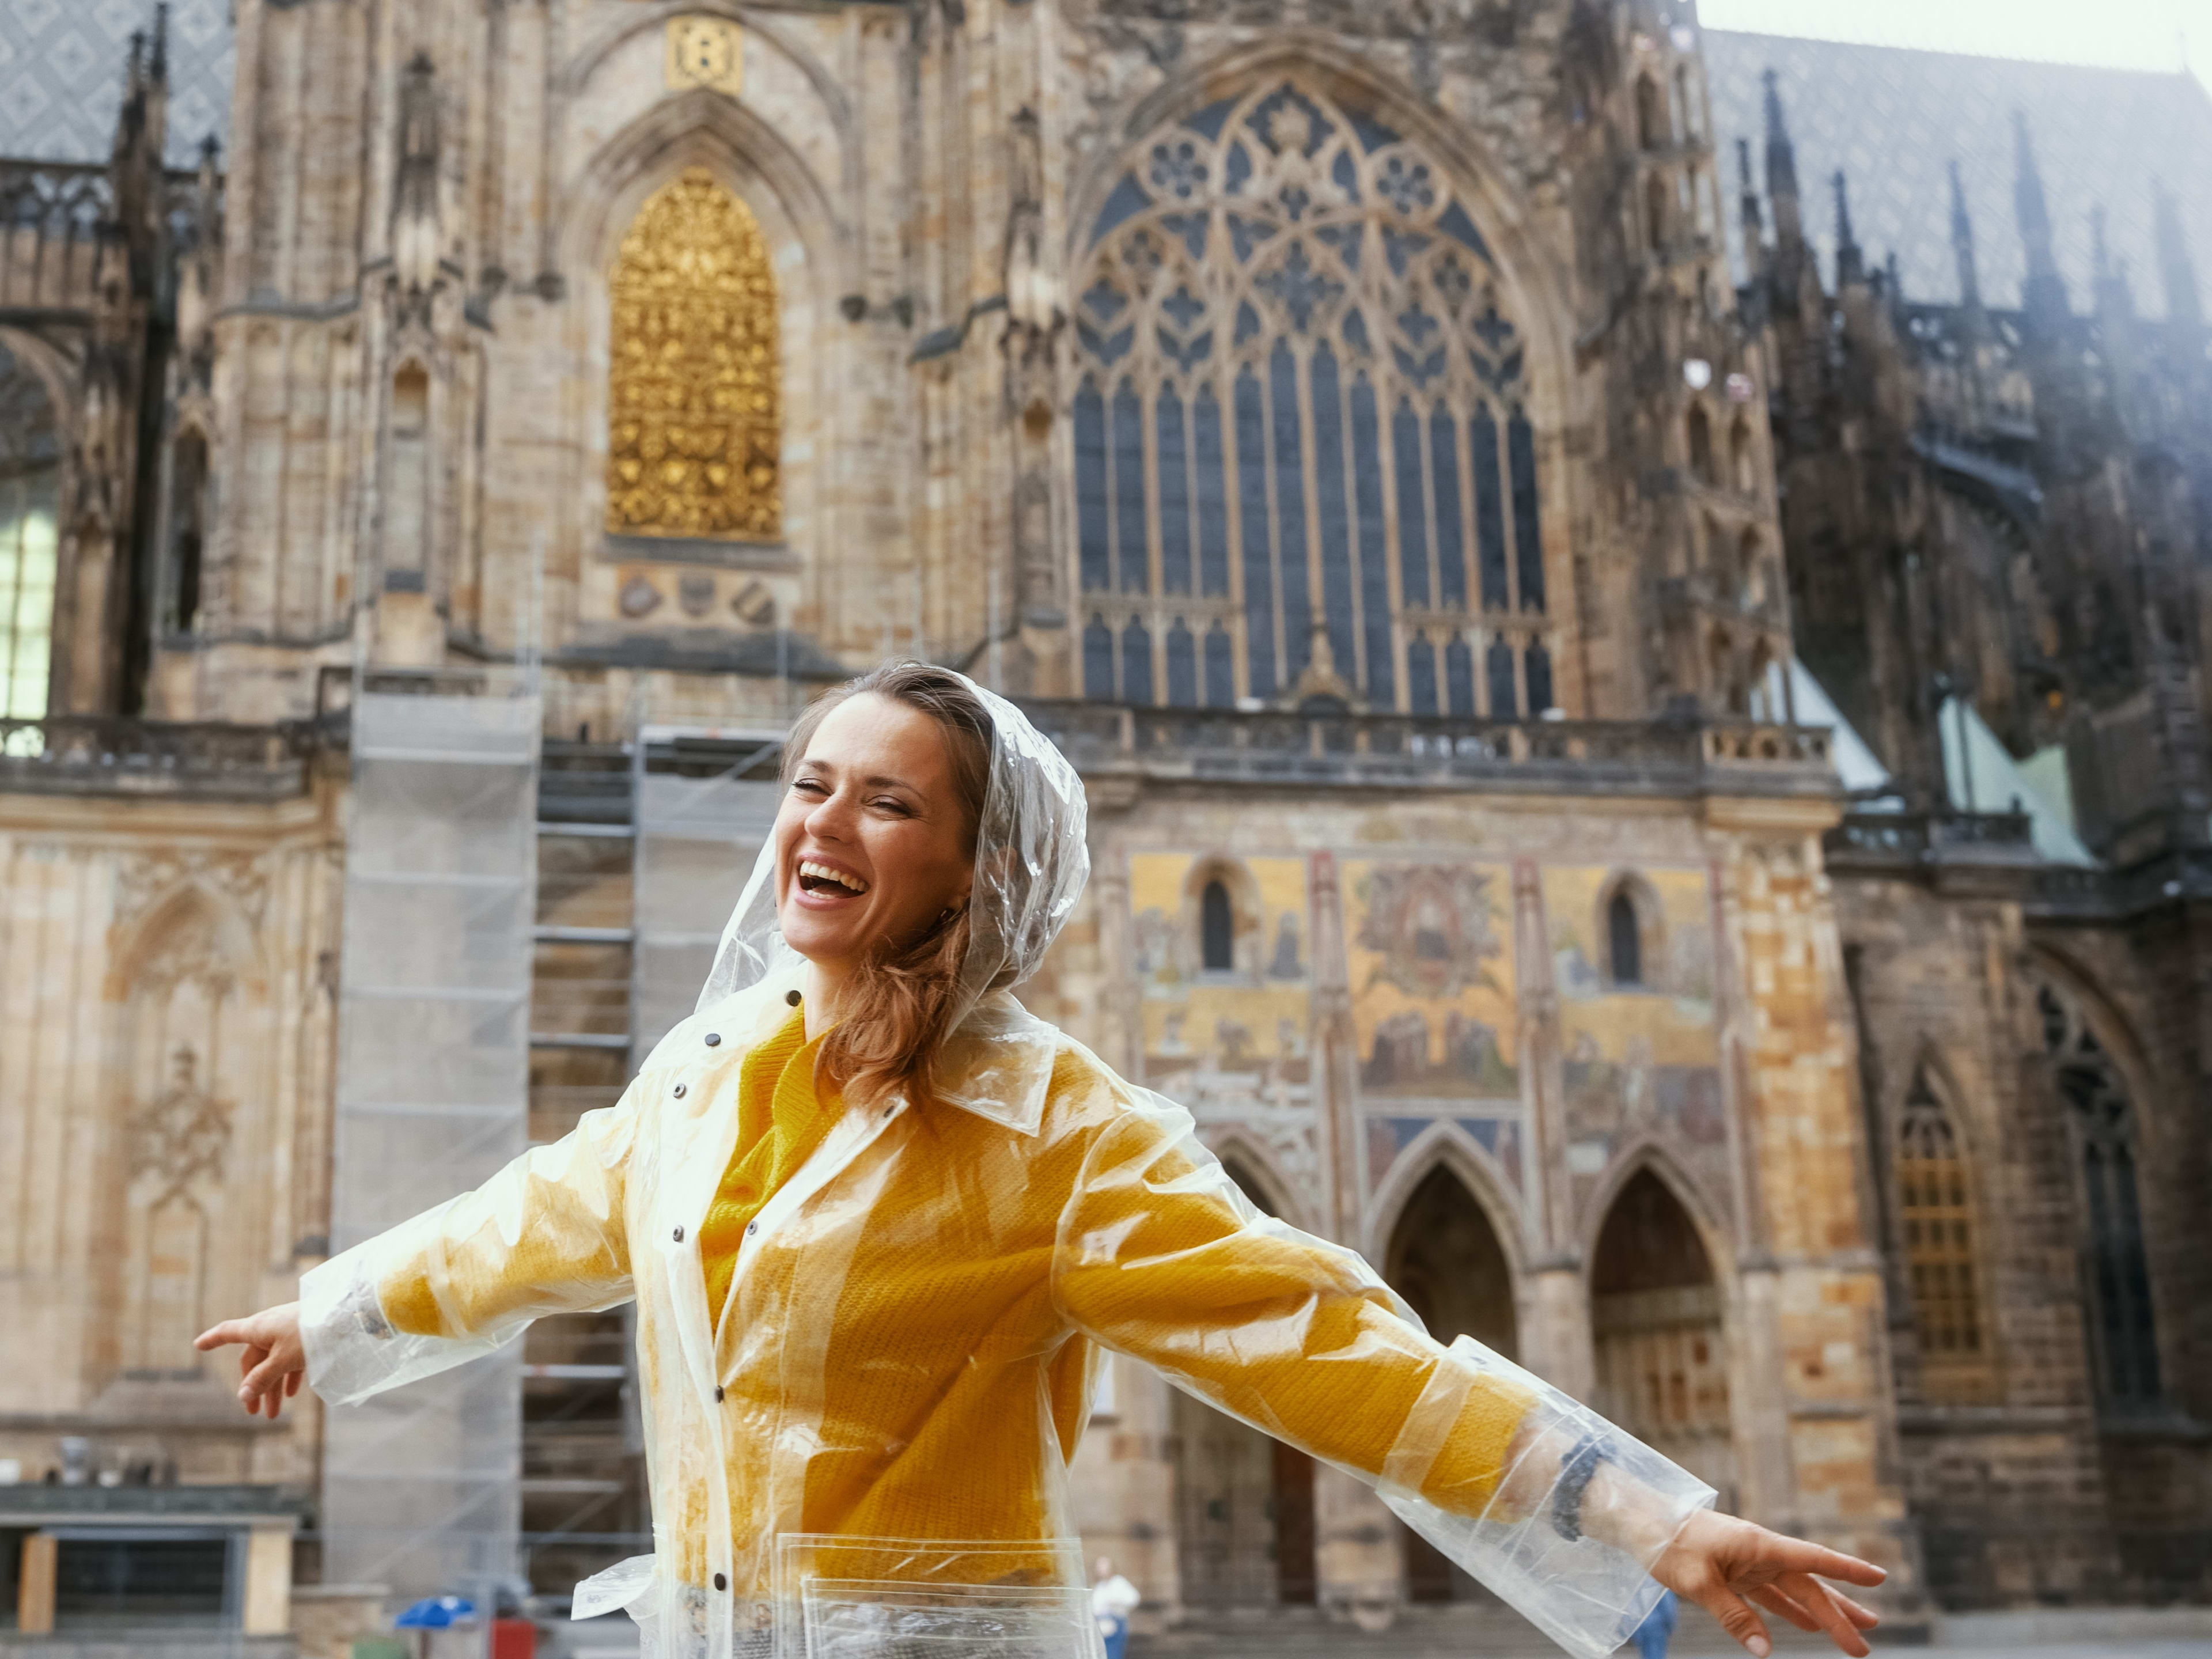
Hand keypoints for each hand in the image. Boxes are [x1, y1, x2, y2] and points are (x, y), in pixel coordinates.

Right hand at [195, 1303, 307, 1419]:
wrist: (347, 1314)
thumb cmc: (310, 1333)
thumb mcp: (283, 1358)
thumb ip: (263, 1377)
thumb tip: (242, 1395)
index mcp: (258, 1327)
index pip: (229, 1332)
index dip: (213, 1339)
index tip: (198, 1344)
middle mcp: (271, 1327)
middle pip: (253, 1359)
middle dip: (252, 1386)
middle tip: (254, 1413)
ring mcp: (289, 1330)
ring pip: (273, 1362)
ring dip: (272, 1387)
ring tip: (274, 1413)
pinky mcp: (307, 1335)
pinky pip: (291, 1358)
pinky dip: (289, 1375)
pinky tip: (292, 1392)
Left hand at [1648, 1508, 1885, 1657]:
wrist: (1640, 1522)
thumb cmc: (1667, 1543)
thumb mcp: (1698, 1582)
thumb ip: (1732, 1615)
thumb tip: (1763, 1650)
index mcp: (1758, 1545)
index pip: (1812, 1558)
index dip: (1847, 1569)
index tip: (1880, 1578)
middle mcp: (1760, 1552)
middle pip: (1808, 1585)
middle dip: (1839, 1614)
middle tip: (1866, 1643)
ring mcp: (1748, 1563)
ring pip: (1795, 1591)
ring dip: (1822, 1613)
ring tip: (1853, 1635)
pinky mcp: (1734, 1573)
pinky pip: (1770, 1595)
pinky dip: (1789, 1611)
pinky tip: (1807, 1627)